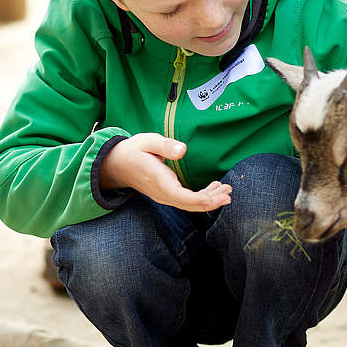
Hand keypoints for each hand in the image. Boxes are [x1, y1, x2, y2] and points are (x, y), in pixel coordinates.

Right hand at [101, 133, 231, 211]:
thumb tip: (182, 150)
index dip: (203, 200)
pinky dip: (202, 196)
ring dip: (210, 199)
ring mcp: (165, 196)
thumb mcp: (147, 141)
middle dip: (212, 201)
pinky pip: (187, 200)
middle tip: (229, 193)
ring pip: (190, 204)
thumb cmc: (133, 151)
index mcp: (159, 181)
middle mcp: (163, 193)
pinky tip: (214, 189)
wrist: (117, 164)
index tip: (220, 196)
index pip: (183, 198)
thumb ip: (165, 146)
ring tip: (226, 190)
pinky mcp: (167, 194)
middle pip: (190, 205)